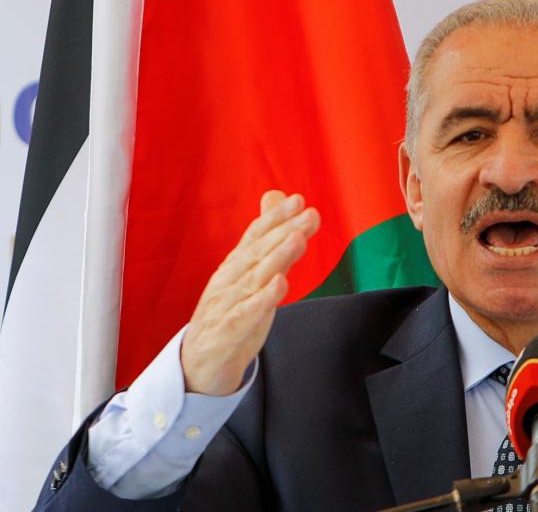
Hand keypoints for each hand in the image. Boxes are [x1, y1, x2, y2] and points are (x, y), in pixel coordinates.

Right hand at [181, 190, 320, 394]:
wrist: (200, 366)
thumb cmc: (230, 316)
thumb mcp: (251, 278)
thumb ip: (268, 243)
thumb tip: (276, 200)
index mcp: (235, 267)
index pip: (255, 236)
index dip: (276, 218)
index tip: (299, 201)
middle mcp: (228, 282)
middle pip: (257, 252)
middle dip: (283, 231)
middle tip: (308, 214)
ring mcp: (226, 306)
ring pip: (253, 278)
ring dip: (276, 257)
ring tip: (298, 238)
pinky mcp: (227, 333)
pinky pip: (245, 314)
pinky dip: (262, 299)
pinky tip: (280, 284)